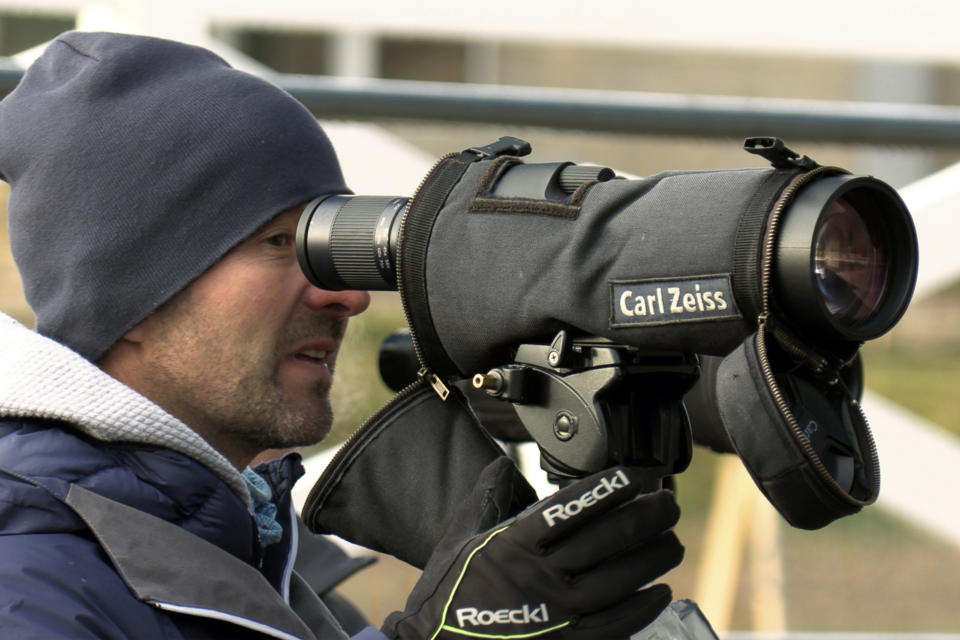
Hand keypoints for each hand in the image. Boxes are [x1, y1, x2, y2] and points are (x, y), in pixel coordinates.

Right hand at [383, 466, 683, 639]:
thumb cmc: (447, 592)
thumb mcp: (460, 537)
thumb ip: (488, 498)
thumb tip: (503, 464)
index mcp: (511, 545)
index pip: (568, 509)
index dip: (605, 490)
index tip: (634, 476)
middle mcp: (537, 578)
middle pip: (603, 541)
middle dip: (643, 518)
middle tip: (667, 504)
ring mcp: (555, 615)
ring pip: (617, 582)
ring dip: (651, 560)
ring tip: (672, 542)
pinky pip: (614, 627)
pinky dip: (641, 609)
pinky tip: (660, 592)